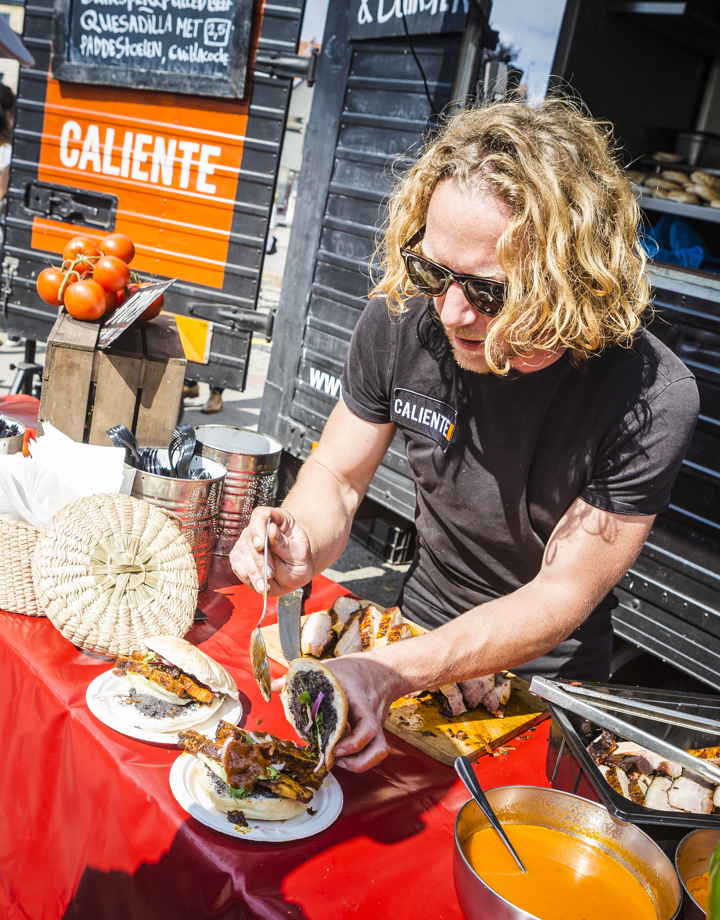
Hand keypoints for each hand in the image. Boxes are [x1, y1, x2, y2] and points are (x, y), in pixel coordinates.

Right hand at [229, 506, 313, 595]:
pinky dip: (248, 578)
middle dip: (259, 559)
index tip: (260, 545)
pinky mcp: (240, 556)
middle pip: (249, 537)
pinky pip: (237, 566)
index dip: (258, 527)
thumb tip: (271, 530)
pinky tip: (260, 584)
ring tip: (266, 584)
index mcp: (279, 520)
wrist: (295, 573)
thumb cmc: (300, 559)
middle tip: (271, 573)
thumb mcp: (300, 552)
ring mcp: (248, 542)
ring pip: (241, 553)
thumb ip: (284, 543)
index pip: (261, 514)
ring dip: (253, 572)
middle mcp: (260, 528)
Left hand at [273, 654, 405, 772]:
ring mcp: (376, 726)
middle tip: (334, 757)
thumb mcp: (329, 668)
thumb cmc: (353, 668)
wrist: (382, 669)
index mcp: (360, 702)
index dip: (354, 743)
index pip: (367, 727)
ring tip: (338, 761)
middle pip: (378, 748)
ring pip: (379, 753)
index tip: (335, 748)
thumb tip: (275, 685)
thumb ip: (303, 678)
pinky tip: (342, 754)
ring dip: (360, 763)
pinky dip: (359, 758)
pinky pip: (373, 751)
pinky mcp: (375, 732)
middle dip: (357, 761)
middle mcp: (372, 718)